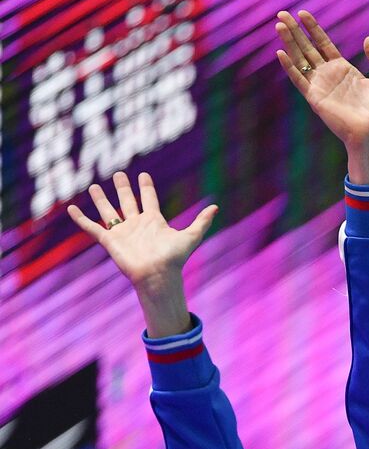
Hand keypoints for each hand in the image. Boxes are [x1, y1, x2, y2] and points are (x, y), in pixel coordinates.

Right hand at [68, 171, 217, 336]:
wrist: (157, 275)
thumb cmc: (174, 258)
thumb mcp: (191, 236)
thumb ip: (202, 221)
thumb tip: (216, 207)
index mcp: (154, 221)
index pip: (149, 199)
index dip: (146, 187)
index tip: (143, 175)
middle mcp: (137, 224)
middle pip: (128, 201)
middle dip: (123, 188)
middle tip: (119, 174)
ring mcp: (122, 232)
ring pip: (108, 211)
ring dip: (101, 199)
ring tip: (94, 185)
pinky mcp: (109, 241)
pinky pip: (91, 227)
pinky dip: (81, 219)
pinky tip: (72, 209)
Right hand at [275, 9, 368, 183]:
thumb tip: (368, 39)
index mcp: (344, 70)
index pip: (324, 44)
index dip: (313, 29)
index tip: (302, 13)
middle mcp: (329, 76)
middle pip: (308, 48)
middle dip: (295, 31)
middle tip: (282, 13)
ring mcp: (321, 86)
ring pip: (300, 59)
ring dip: (289, 43)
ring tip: (278, 25)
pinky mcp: (315, 98)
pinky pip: (299, 79)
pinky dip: (289, 66)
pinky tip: (281, 52)